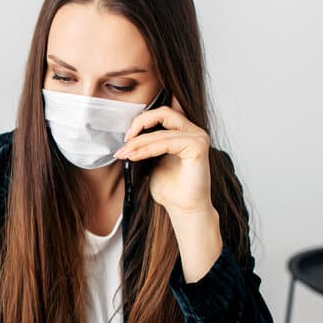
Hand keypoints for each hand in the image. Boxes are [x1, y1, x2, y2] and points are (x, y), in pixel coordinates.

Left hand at [113, 98, 222, 281]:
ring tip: (124, 153)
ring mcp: (198, 137)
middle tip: (124, 140)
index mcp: (184, 131)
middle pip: (163, 112)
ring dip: (139, 141)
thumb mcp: (152, 161)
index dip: (143, 116)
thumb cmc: (170, 189)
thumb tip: (127, 135)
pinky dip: (148, 148)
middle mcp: (194, 130)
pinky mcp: (198, 146)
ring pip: (162, 128)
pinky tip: (135, 156)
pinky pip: (166, 141)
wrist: (183, 209)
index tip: (126, 135)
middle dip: (139, 123)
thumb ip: (146, 145)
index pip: (164, 112)